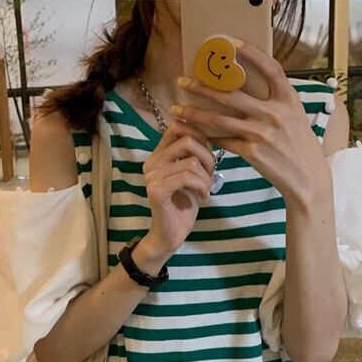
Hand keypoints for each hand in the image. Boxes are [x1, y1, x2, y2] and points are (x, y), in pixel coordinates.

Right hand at [141, 117, 216, 260]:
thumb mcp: (192, 174)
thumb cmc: (184, 204)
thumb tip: (209, 135)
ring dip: (206, 177)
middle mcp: (151, 163)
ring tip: (206, 189)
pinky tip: (203, 197)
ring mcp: (151, 176)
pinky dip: (201, 186)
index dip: (198, 133)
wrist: (171, 234)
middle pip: (187, 140)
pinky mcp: (156, 190)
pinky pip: (187, 177)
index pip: (177, 126)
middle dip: (208, 157)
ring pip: (191, 161)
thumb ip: (194, 154)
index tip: (207, 153)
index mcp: (158, 155)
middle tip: (211, 175)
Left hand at [173, 39, 330, 207]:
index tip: (232, 44)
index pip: (271, 69)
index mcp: (288, 99)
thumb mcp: (295, 116)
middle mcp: (275, 113)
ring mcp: (262, 133)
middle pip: (232, 95)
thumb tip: (252, 87)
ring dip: (195, 114)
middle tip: (183, 81)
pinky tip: (193, 133)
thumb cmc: (299, 145)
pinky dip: (207, 137)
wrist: (307, 177)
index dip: (253, 54)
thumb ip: (276, 101)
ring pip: (220, 120)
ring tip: (176, 110)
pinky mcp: (252, 152)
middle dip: (204, 87)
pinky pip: (223, 142)